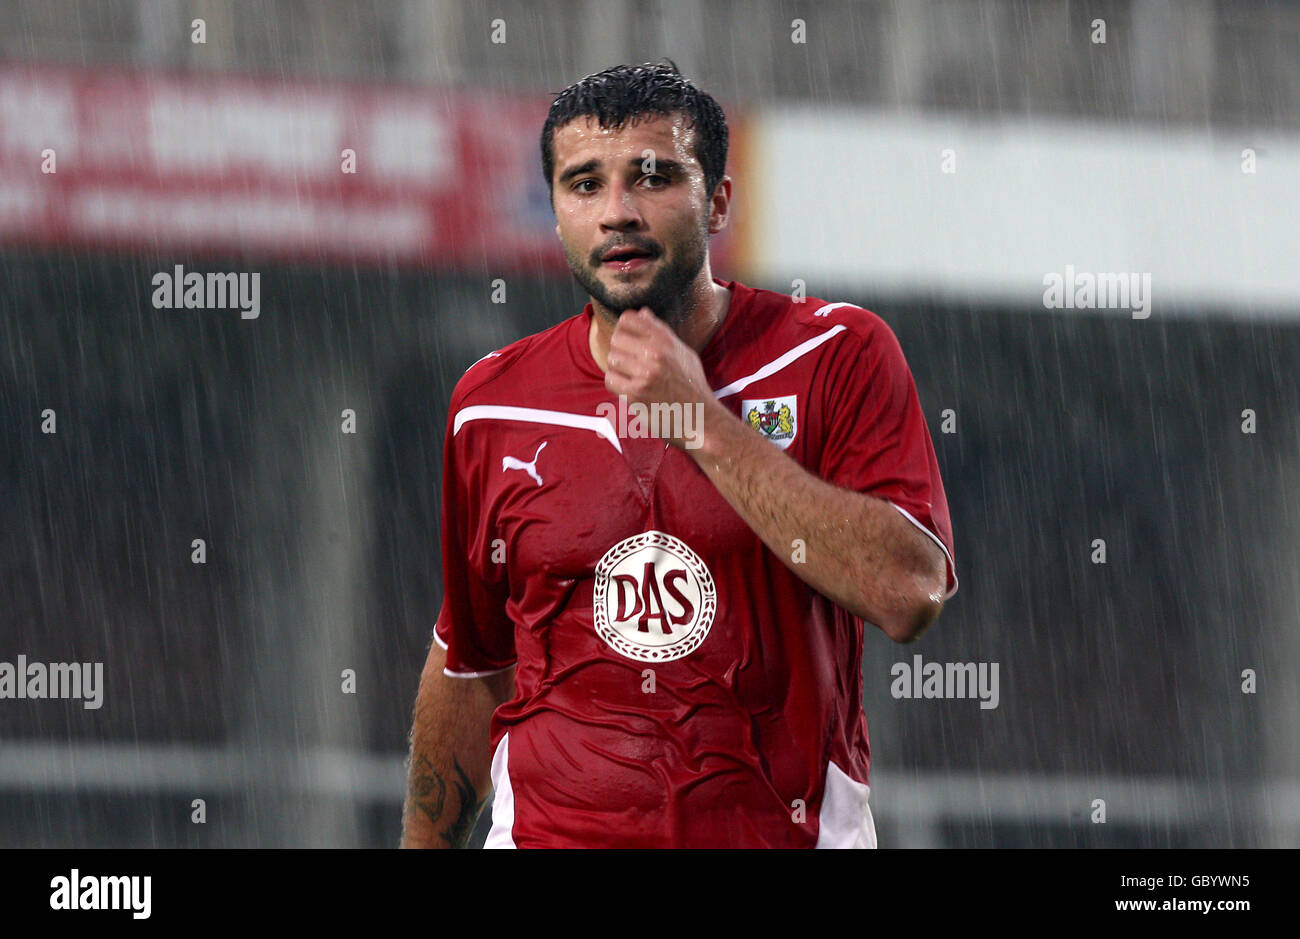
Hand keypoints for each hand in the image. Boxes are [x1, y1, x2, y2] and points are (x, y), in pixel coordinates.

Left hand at [604, 308, 715, 448]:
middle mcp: (656, 353)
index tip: (628, 339)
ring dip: (618, 369)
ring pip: (612, 359)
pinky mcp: (636, 393)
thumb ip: (661, 332)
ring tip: (631, 377)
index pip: (629, 318)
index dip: (624, 328)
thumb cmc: (693, 386)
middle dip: (620, 350)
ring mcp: (645, 373)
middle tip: (629, 363)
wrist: (701, 419)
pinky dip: (617, 385)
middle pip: (617, 338)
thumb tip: (642, 312)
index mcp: (666, 340)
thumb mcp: (683, 353)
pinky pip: (611, 380)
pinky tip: (630, 390)